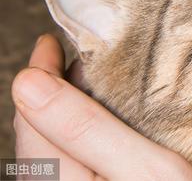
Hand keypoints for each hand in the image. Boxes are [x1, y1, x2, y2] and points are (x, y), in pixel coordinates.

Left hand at [12, 34, 191, 180]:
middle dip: (49, 90)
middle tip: (72, 57)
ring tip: (87, 84)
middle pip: (36, 134)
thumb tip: (28, 83)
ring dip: (63, 112)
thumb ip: (84, 128)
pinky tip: (100, 126)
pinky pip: (68, 165)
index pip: (31, 118)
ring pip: (50, 150)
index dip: (39, 74)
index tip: (51, 43)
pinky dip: (77, 136)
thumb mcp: (144, 167)